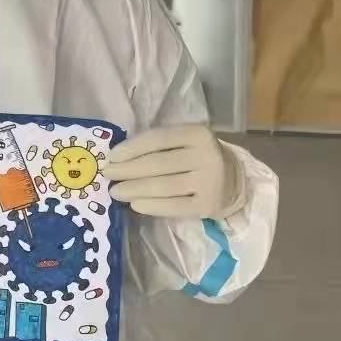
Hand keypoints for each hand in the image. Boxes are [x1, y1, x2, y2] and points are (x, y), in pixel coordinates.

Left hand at [103, 125, 242, 218]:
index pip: (157, 139)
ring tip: (115, 192)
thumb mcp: (185, 141)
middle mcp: (205, 156)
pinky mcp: (207, 206)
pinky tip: (135, 205)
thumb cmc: (198, 157)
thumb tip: (119, 156)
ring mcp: (208, 182)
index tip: (110, 157)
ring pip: (163, 186)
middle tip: (107, 176)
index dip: (131, 148)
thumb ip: (159, 144)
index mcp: (196, 133)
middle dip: (127, 170)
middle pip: (157, 164)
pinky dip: (152, 206)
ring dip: (134, 189)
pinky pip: (174, 207)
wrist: (234, 181)